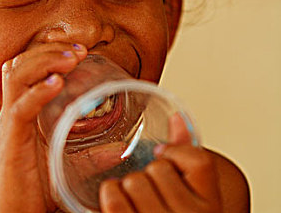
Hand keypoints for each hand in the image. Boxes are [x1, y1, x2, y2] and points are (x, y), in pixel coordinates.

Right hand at [0, 43, 87, 212]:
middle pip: (20, 63)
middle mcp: (13, 111)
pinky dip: (38, 91)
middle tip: (79, 51)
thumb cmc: (34, 190)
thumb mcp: (68, 168)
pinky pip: (20, 106)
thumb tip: (123, 149)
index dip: (51, 53)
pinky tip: (57, 83)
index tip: (82, 52)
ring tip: (71, 59)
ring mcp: (10, 123)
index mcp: (24, 112)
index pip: (28, 68)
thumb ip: (93, 157)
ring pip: (16, 75)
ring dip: (45, 61)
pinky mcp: (10, 138)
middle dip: (49, 50)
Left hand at [98, 114, 221, 212]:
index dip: (175, 153)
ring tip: (134, 200)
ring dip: (126, 186)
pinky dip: (109, 195)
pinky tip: (119, 204)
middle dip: (147, 174)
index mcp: (211, 206)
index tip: (164, 157)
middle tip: (150, 191)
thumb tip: (177, 118)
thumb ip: (185, 155)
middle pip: (157, 169)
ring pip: (133, 181)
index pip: (199, 161)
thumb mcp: (189, 192)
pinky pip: (113, 197)